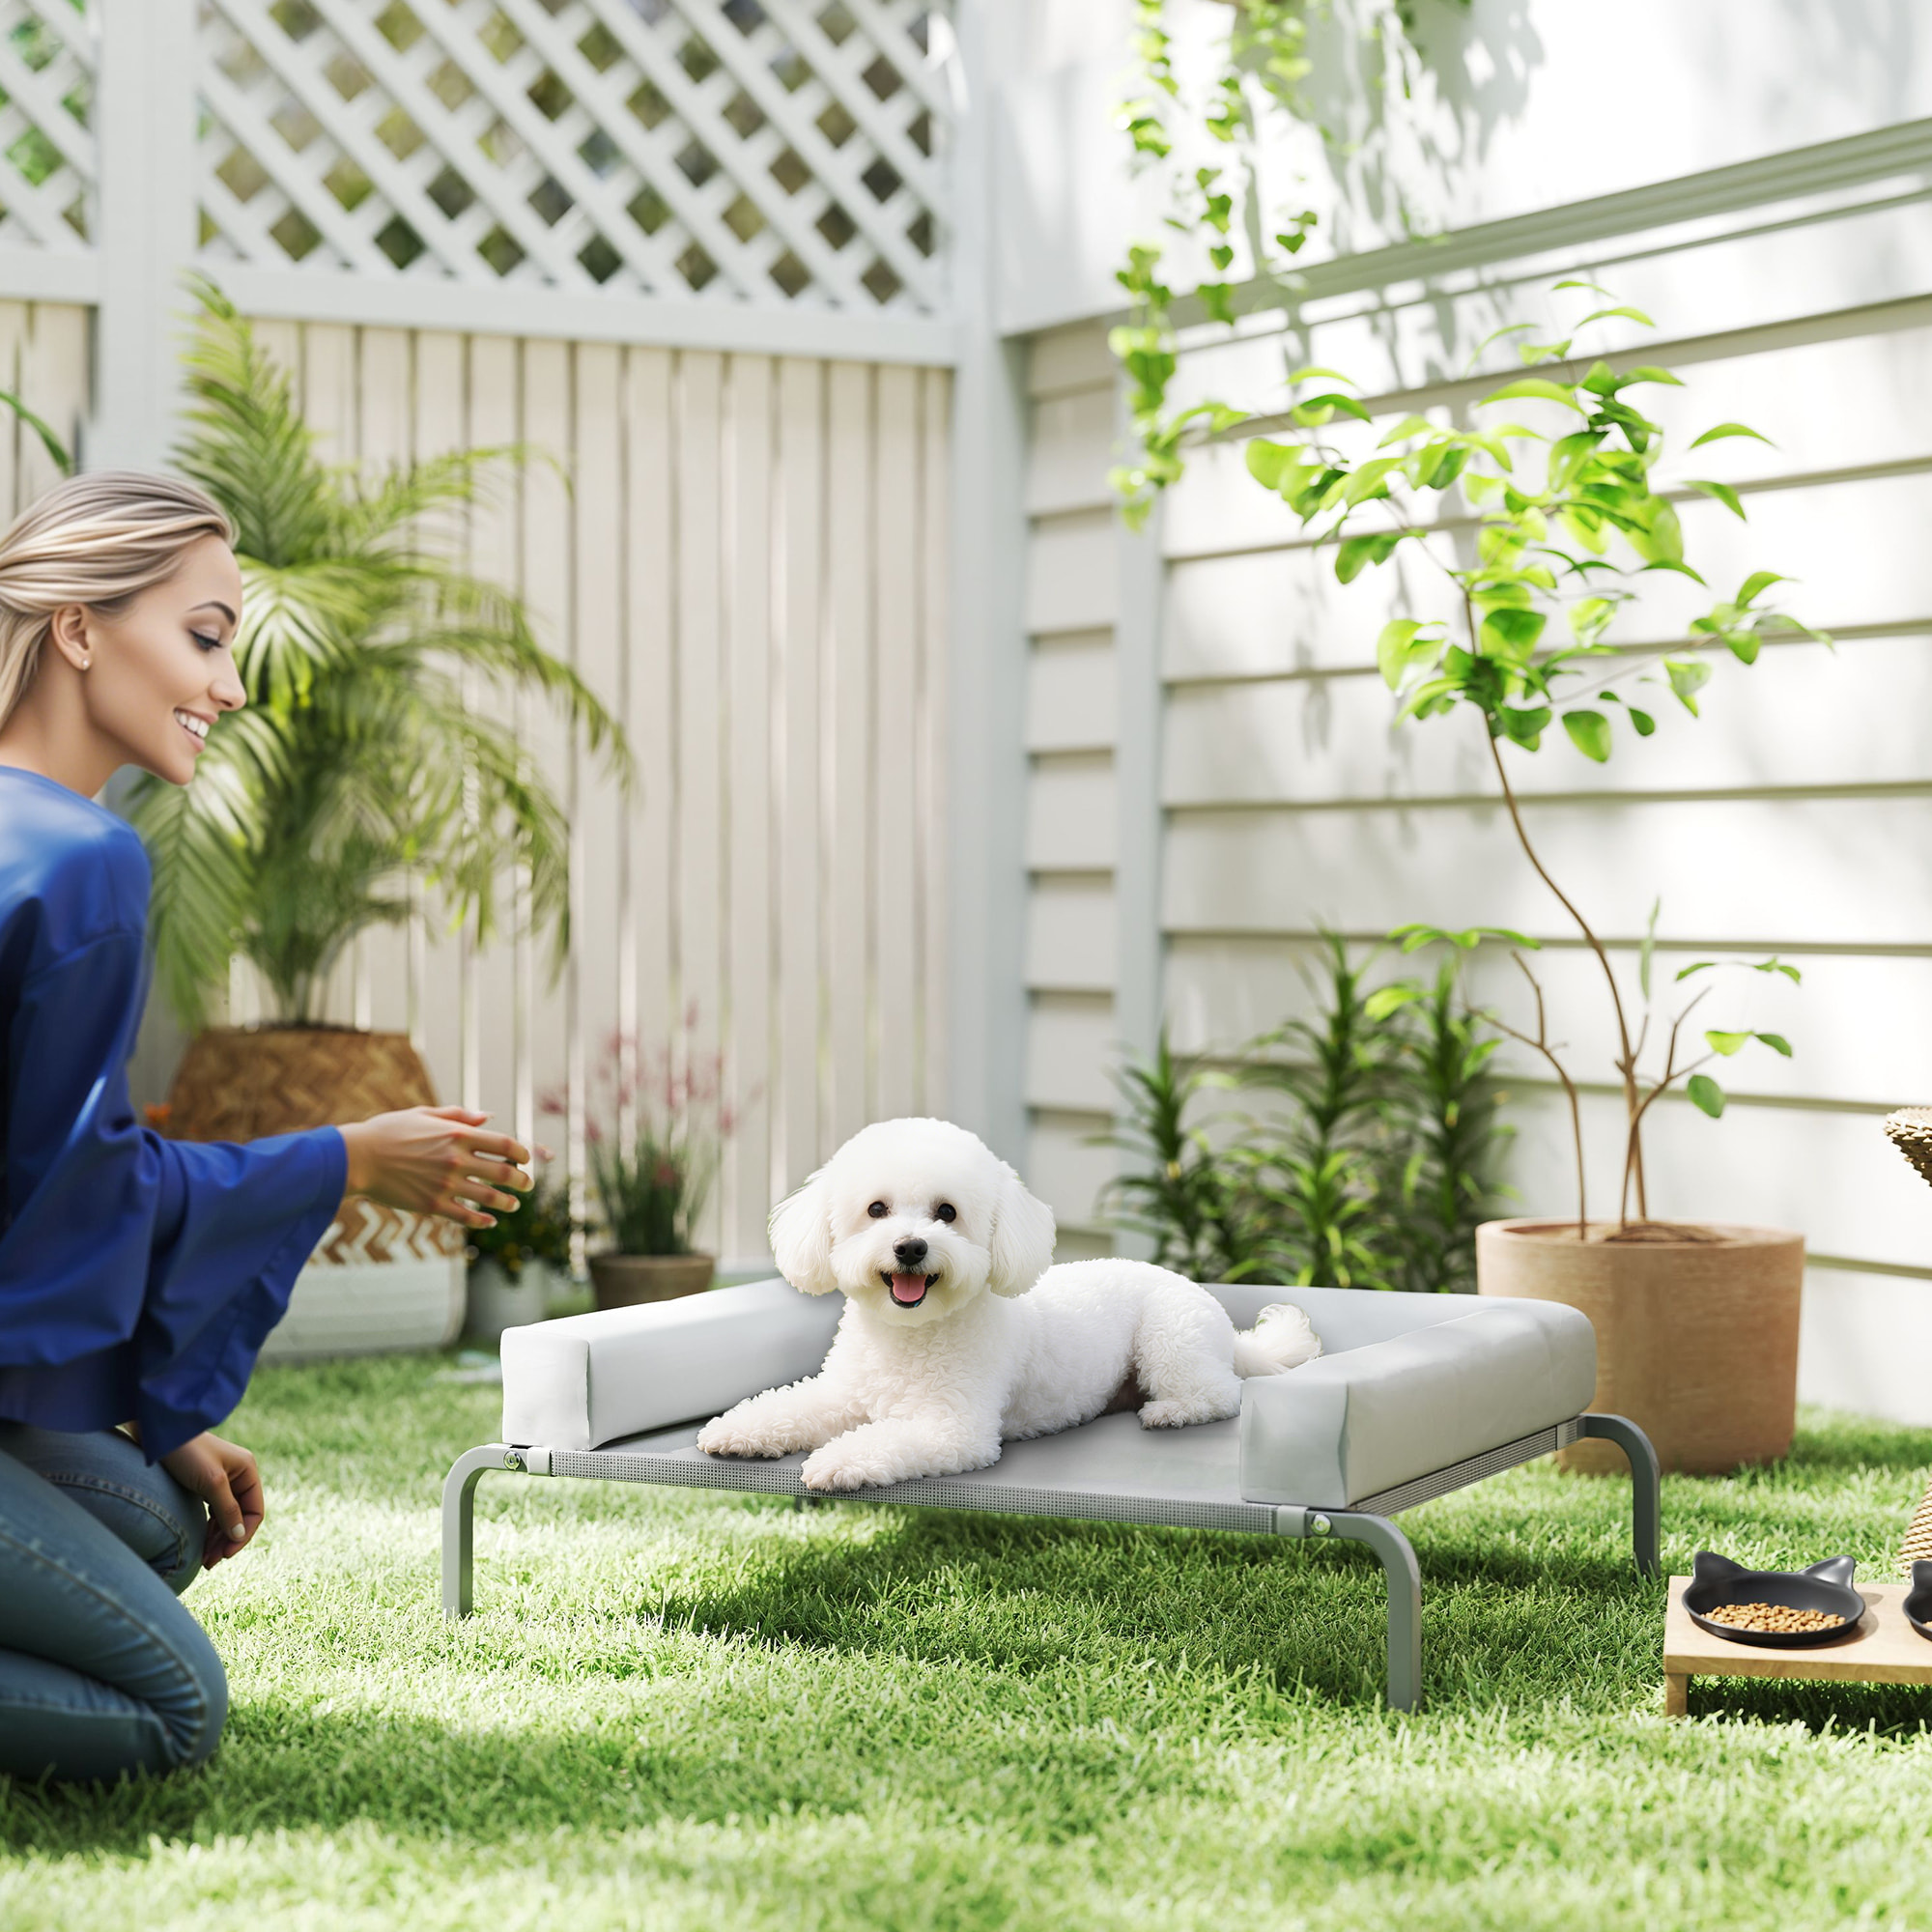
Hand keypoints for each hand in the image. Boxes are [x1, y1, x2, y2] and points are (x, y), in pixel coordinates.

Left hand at [160, 1431, 264, 1569]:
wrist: (157, 1435)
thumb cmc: (186, 1454)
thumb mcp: (211, 1483)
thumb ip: (228, 1510)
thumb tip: (240, 1536)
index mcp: (247, 1470)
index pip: (254, 1510)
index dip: (243, 1535)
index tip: (225, 1555)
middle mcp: (238, 1475)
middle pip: (240, 1516)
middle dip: (227, 1540)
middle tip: (209, 1563)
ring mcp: (220, 1479)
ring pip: (226, 1516)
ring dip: (217, 1537)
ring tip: (204, 1560)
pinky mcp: (203, 1483)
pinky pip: (212, 1511)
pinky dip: (208, 1528)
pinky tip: (200, 1542)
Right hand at [339, 1105, 540, 1229]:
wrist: (357, 1158)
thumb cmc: (388, 1131)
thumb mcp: (423, 1114)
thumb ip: (458, 1115)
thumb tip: (488, 1117)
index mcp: (457, 1134)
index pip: (504, 1144)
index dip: (522, 1153)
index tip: (526, 1159)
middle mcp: (456, 1159)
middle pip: (504, 1172)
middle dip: (522, 1181)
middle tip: (527, 1185)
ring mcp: (445, 1184)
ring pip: (490, 1197)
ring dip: (508, 1202)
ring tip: (514, 1204)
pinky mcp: (432, 1205)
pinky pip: (466, 1216)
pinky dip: (483, 1220)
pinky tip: (491, 1220)